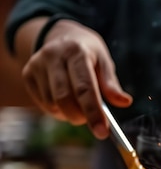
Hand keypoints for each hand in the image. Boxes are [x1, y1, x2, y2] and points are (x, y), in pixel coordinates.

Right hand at [21, 19, 131, 138]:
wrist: (61, 36)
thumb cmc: (88, 53)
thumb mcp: (104, 62)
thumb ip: (111, 84)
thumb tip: (124, 102)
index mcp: (76, 52)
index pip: (84, 88)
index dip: (93, 113)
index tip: (103, 132)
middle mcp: (53, 56)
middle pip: (64, 98)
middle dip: (80, 116)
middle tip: (92, 120)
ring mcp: (37, 64)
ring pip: (52, 103)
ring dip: (69, 114)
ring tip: (79, 105)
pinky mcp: (27, 73)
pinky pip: (43, 103)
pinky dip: (57, 110)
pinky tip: (65, 101)